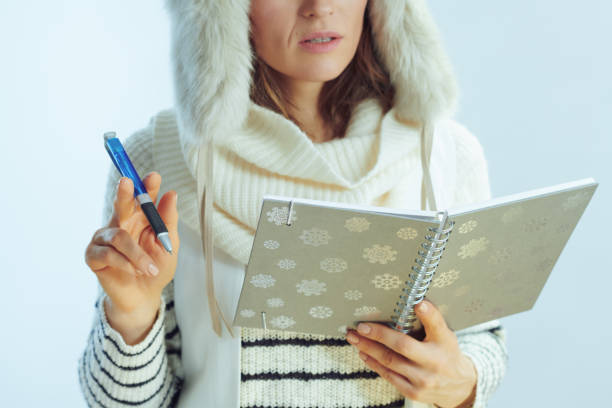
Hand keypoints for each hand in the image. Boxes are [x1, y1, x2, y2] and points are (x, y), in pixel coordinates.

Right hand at [84, 172, 179, 341]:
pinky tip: (133, 271)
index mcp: (140, 217)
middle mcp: (121, 222)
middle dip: (125, 193)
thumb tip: (171, 194)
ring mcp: (104, 238)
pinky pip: (108, 254)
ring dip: (137, 255)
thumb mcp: (169, 245)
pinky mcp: (93, 255)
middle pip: (121, 203)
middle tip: (128, 181)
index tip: (154, 176)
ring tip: (149, 269)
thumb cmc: (156, 268)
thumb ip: (168, 221)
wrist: (144, 296)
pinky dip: (124, 263)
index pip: (143, 197)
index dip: (147, 185)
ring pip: (119, 236)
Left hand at [345, 299, 476, 407]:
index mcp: (444, 342)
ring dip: (368, 348)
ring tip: (354, 337)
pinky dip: (374, 363)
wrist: (458, 387)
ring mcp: (423, 379)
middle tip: (360, 326)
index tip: (419, 303)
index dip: (428, 315)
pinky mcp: (414, 392)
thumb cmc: (446, 353)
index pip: (437, 326)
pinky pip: (389, 376)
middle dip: (378, 335)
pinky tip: (363, 353)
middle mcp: (434, 361)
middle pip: (403, 346)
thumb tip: (414, 301)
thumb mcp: (445, 335)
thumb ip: (431, 321)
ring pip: (390, 361)